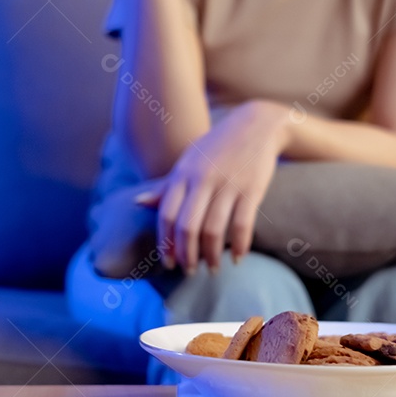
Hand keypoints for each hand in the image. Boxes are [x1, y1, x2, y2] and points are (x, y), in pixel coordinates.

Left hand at [136, 101, 289, 273]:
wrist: (257, 124)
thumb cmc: (218, 147)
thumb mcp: (189, 161)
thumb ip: (166, 186)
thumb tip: (138, 203)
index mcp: (183, 174)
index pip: (166, 215)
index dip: (165, 243)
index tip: (168, 263)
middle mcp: (202, 179)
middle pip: (187, 227)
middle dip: (186, 256)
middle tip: (189, 272)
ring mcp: (228, 184)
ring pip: (214, 230)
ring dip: (212, 256)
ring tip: (213, 269)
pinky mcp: (252, 188)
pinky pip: (243, 224)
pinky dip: (240, 246)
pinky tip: (238, 258)